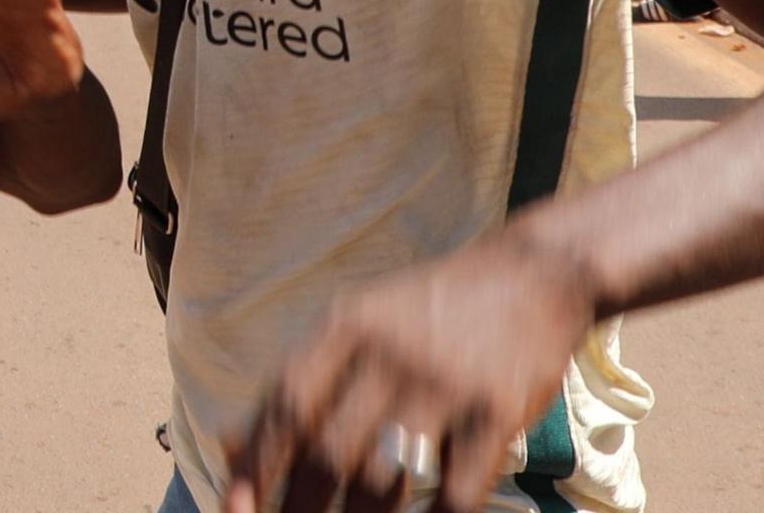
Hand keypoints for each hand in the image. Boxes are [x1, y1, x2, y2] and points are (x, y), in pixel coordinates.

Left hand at [222, 235, 596, 512]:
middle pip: (327, 452)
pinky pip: (453, 492)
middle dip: (299, 507)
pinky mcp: (496, 413)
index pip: (285, 403)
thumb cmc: (429, 310)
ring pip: (380, 479)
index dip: (254, 462)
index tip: (234, 506)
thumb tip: (231, 442)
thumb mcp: (359, 318)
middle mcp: (387, 353)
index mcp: (345, 325)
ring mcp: (443, 385)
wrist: (533, 274)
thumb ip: (305, 376)